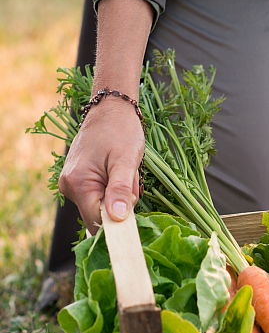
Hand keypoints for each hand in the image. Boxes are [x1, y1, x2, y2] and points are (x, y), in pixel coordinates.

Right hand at [57, 0, 153, 232]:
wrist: (113, 109)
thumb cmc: (121, 130)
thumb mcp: (126, 160)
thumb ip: (120, 190)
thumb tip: (116, 219)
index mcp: (77, 184)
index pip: (97, 221)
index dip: (119, 223)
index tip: (135, 210)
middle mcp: (70, 187)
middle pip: (102, 214)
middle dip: (122, 203)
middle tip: (131, 178)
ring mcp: (74, 183)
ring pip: (105, 204)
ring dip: (122, 194)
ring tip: (126, 171)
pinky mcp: (82, 180)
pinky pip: (103, 194)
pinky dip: (117, 187)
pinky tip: (121, 171)